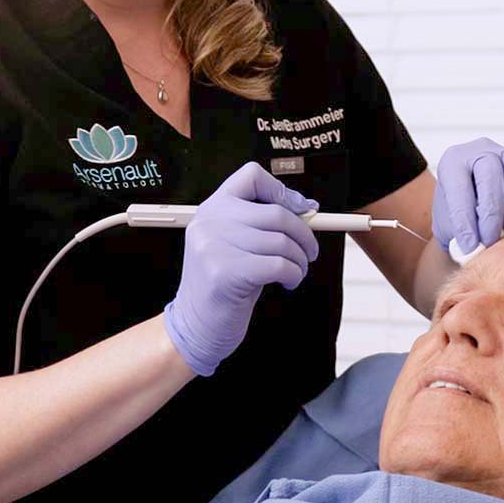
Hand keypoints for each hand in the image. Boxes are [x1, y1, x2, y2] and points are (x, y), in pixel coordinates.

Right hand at [164, 162, 319, 375]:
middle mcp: (210, 221)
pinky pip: (279, 265)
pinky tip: (288, 282)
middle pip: (277, 212)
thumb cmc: (222, 285)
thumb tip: (305, 208)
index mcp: (212, 208)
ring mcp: (214, 246)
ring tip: (295, 271)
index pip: (251, 176)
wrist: (195, 326)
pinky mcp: (226, 272)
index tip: (298, 210)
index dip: (281, 190)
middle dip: (304, 234)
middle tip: (308, 252)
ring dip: (300, 260)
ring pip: (282, 241)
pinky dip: (294, 275)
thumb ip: (260, 223)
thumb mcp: (234, 244)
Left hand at [432, 138, 503, 254]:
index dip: (464, 217)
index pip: (458, 185)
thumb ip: (458, 234)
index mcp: (453, 161)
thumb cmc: (459, 217)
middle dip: (491, 212)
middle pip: (490, 172)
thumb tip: (475, 250)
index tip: (469, 244)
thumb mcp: (449, 227)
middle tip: (489, 241)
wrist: (475, 211)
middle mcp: (481, 150)